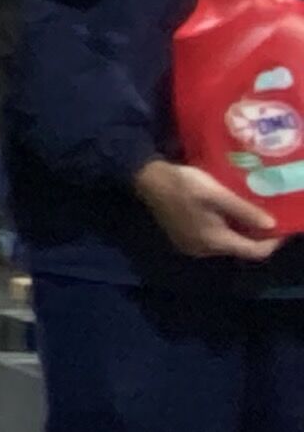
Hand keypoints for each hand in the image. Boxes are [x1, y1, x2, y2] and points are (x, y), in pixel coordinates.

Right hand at [136, 158, 284, 262]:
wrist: (147, 180)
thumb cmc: (184, 185)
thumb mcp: (218, 194)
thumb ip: (244, 211)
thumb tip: (272, 225)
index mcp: (215, 241)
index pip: (254, 251)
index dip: (273, 242)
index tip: (283, 226)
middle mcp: (204, 250)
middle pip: (240, 249)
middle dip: (256, 235)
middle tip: (267, 215)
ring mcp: (191, 246)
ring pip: (226, 244)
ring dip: (239, 232)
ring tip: (247, 212)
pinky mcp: (182, 239)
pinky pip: (212, 240)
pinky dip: (224, 230)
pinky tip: (224, 214)